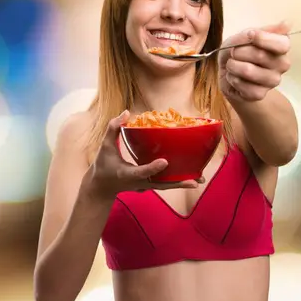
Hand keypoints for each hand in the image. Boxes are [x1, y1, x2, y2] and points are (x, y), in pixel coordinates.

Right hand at [86, 110, 202, 198]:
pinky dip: (177, 181)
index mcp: (127, 174)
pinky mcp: (148, 186)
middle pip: (161, 184)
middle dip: (177, 184)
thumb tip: (127, 112)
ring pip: (165, 186)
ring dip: (182, 184)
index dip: (153, 168)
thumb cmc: (102, 165)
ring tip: (199, 180)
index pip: (141, 171)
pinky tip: (192, 177)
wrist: (101, 187)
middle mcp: (139, 183)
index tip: (164, 161)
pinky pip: (164, 184)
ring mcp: (144, 186)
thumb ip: (113, 129)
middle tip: (194, 181)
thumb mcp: (105, 147)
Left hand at [218, 22, 290, 101]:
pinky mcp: (260, 94)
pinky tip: (233, 77)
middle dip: (239, 51)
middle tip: (233, 52)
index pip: (282, 44)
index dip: (263, 38)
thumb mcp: (243, 36)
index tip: (249, 34)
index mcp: (281, 47)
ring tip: (231, 65)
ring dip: (233, 66)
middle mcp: (282, 64)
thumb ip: (261, 31)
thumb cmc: (238, 51)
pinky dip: (233, 79)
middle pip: (261, 56)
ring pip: (249, 71)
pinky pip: (244, 86)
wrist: (227, 72)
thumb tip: (287, 24)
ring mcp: (273, 81)